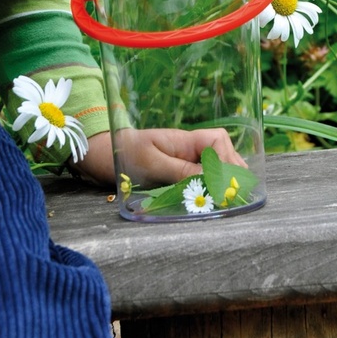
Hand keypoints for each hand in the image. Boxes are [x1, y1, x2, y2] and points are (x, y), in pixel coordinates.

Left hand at [72, 126, 244, 187]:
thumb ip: (182, 171)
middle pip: (221, 151)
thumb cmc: (124, 154)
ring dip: (221, 177)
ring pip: (212, 164)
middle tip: (236, 192)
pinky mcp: (175, 171)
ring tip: (228, 196)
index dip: (227, 158)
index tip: (226, 180)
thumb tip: (212, 180)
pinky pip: (198, 175)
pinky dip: (207, 184)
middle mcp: (187, 148)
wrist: (100, 155)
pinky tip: (209, 197)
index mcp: (185, 140)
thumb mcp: (152, 164)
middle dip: (231, 169)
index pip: (217, 141)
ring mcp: (182, 159)